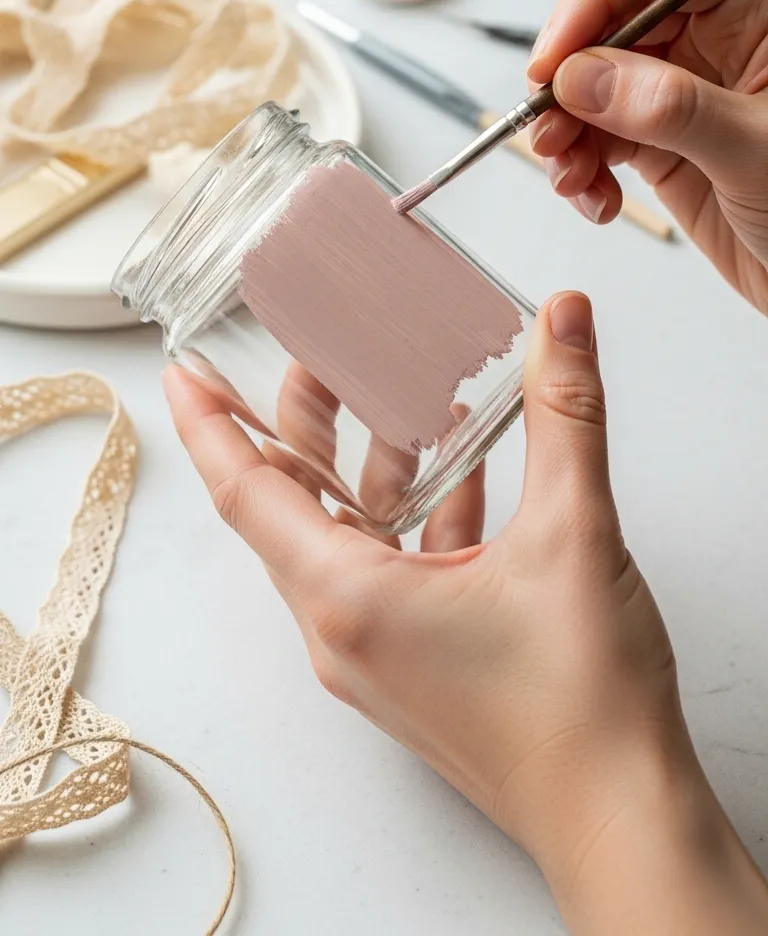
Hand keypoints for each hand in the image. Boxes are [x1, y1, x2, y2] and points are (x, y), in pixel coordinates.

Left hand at [164, 291, 767, 932]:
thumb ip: (564, 414)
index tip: (181, 373)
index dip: (210, 424)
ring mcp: (377, 653)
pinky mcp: (415, 664)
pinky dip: (414, 514)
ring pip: (345, 537)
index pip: (246, 492)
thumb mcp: (572, 533)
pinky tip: (464, 469)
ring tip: (398, 397)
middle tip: (311, 357)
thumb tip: (564, 322)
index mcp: (348, 598)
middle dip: (299, 425)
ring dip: (367, 466)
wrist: (618, 815)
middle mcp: (344, 630)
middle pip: (292, 505)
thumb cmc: (578, 707)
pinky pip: (390, 570)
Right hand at [527, 0, 767, 312]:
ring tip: (569, 177)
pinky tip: (596, 200)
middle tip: (544, 128)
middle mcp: (713, 38)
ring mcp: (683, 91)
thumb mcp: (757, 149)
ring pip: (591, 85)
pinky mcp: (663, 144)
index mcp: (752, 7)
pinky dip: (581, 169)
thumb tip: (582, 77)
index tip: (551, 62)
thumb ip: (671, 108)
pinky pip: (598, 138)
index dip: (592, 0)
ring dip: (564, 131)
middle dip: (565, 79)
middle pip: (607, 23)